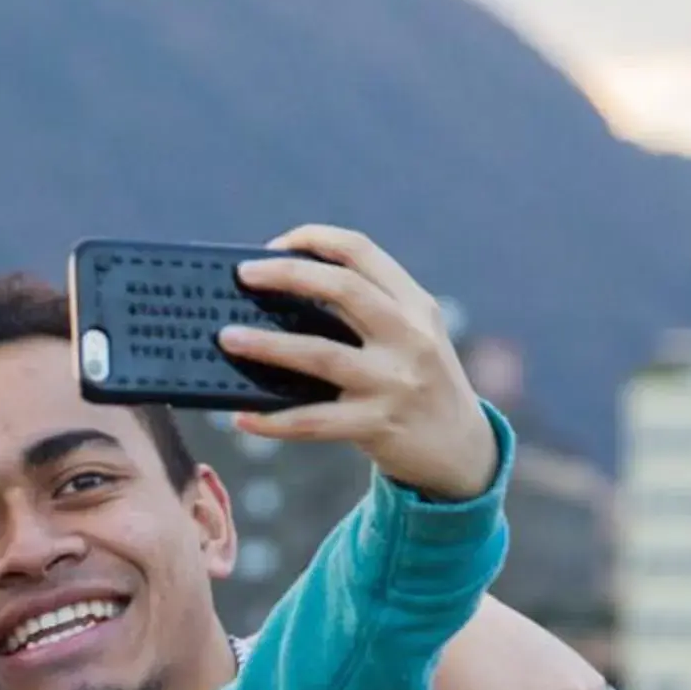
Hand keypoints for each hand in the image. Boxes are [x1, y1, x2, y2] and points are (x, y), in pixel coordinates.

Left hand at [217, 224, 499, 499]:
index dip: (314, 240)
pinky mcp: (378, 425)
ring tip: (227, 338)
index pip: (362, 252)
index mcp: (415, 305)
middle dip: (288, 275)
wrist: (462, 449)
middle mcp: (409, 337)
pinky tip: (242, 418)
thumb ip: (367, 312)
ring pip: (321, 355)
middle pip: (343, 289)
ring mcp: (394, 382)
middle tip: (243, 276)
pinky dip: (273, 421)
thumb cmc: (419, 383)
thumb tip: (281, 296)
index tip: (272, 246)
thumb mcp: (412, 336)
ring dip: (268, 345)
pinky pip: (314, 422)